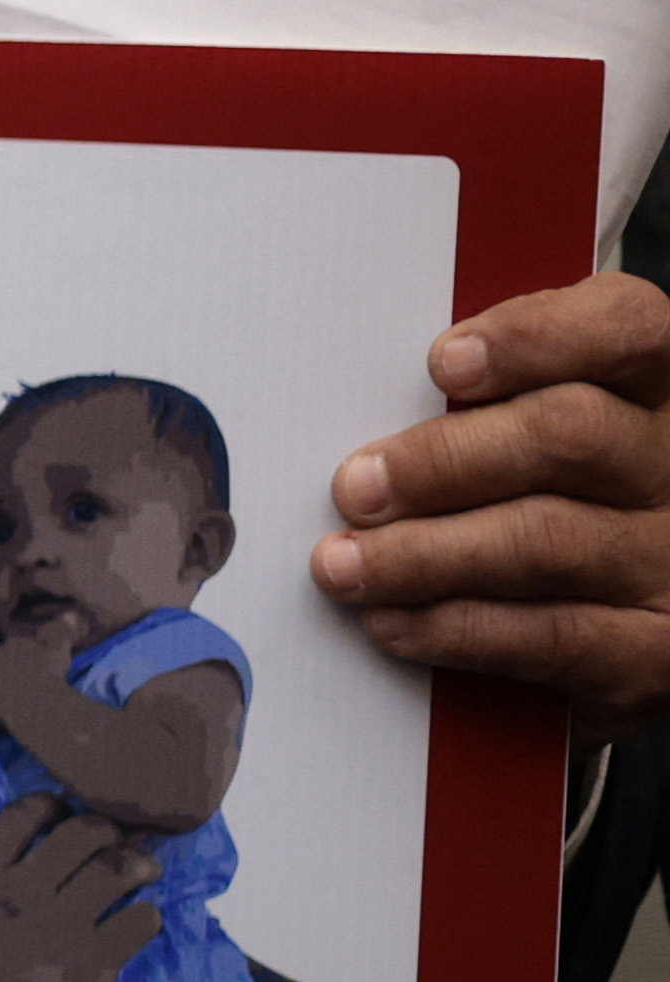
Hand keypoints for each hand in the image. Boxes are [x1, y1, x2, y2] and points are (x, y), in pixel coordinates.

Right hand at [0, 799, 158, 981]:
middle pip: (81, 835)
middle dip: (106, 831)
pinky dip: (148, 917)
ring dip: (139, 866)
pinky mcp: (93, 965)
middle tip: (117, 844)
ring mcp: (60, 928)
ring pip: (118, 871)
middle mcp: (22, 895)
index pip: (19, 817)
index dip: (49, 806)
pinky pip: (138, 923)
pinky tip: (145, 923)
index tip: (63, 815)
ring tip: (147, 873)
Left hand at [318, 273, 669, 738]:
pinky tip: (392, 622)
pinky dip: (456, 628)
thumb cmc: (556, 504)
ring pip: (545, 540)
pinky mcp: (654, 653)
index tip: (441, 364)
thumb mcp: (542, 434)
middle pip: (569, 434)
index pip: (627, 329)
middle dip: (443, 461)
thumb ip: (488, 406)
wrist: (625, 626)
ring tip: (343, 564)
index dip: (534, 338)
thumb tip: (371, 405)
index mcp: (658, 393)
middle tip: (355, 486)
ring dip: (423, 554)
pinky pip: (550, 636)